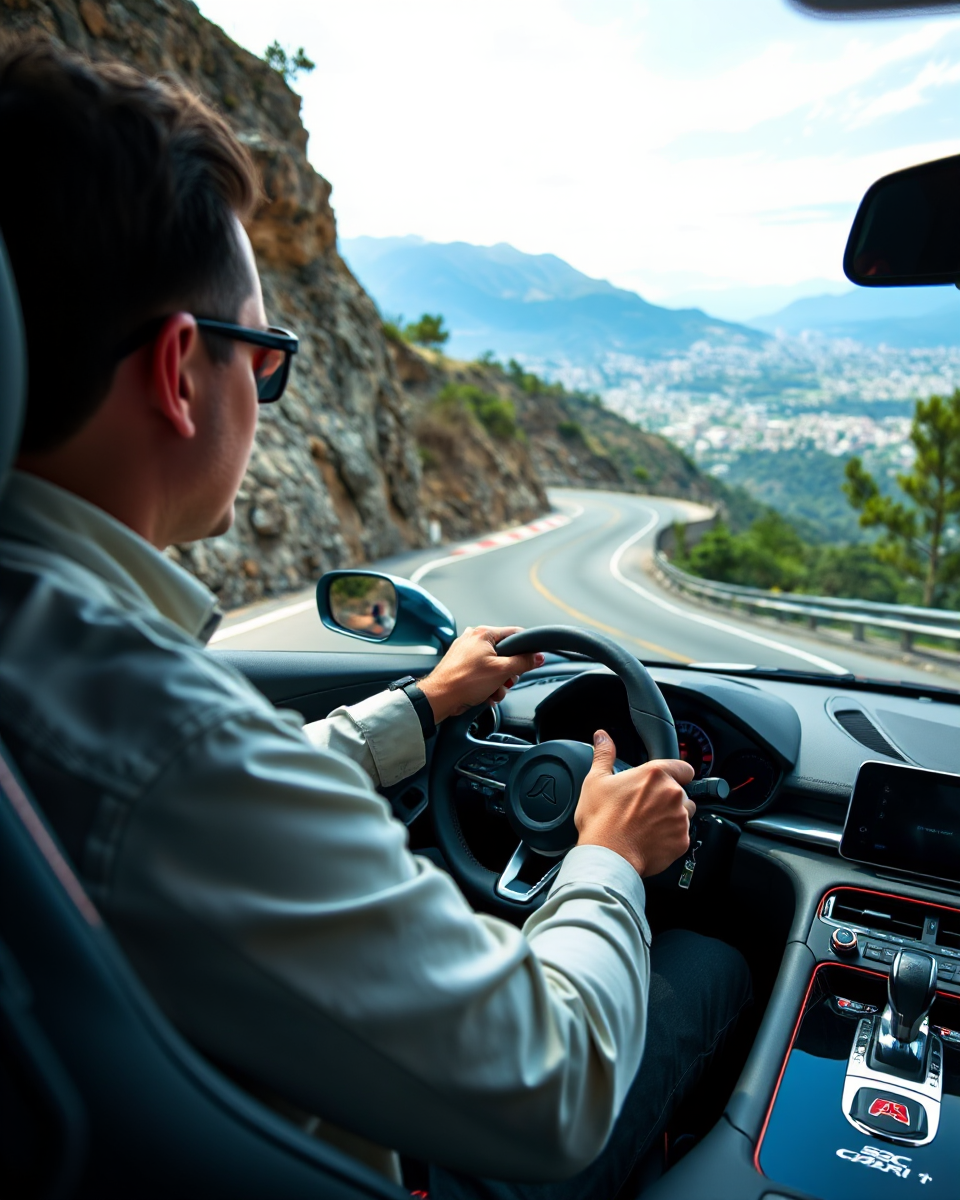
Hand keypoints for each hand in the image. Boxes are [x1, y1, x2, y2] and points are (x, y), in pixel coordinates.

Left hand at [417, 626, 544, 722]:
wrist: (440, 698)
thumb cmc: (464, 681)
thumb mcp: (501, 671)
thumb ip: (523, 662)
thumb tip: (537, 657)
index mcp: (483, 634)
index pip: (515, 634)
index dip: (526, 649)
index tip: (532, 660)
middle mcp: (473, 639)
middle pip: (505, 653)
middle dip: (507, 673)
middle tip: (504, 681)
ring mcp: (466, 652)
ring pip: (494, 666)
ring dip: (498, 682)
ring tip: (491, 691)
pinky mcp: (461, 665)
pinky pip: (482, 672)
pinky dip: (486, 684)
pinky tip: (484, 694)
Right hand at [575, 729, 694, 877]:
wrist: (608, 856)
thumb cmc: (601, 819)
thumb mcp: (596, 780)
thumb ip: (604, 754)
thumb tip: (602, 736)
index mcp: (655, 774)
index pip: (684, 767)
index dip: (676, 774)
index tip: (664, 782)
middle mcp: (673, 794)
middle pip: (681, 792)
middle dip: (667, 798)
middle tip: (644, 808)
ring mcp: (680, 818)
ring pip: (684, 814)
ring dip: (671, 817)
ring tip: (646, 825)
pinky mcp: (682, 841)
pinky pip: (682, 835)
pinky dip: (670, 837)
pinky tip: (650, 839)